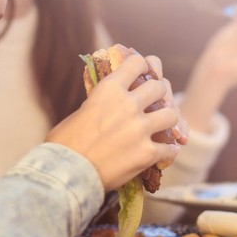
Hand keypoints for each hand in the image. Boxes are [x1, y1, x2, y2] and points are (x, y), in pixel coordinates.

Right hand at [47, 52, 181, 190]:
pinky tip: (164, 152)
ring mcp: (140, 129)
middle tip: (155, 103)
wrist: (67, 173)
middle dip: (159, 95)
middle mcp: (128, 104)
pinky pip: (170, 148)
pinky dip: (168, 150)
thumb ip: (101, 101)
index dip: (143, 67)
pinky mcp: (148, 153)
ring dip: (167, 121)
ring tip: (162, 128)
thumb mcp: (82, 110)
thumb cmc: (65, 143)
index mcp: (110, 89)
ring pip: (171, 115)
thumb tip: (108, 100)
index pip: (138, 62)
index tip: (144, 73)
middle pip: (159, 87)